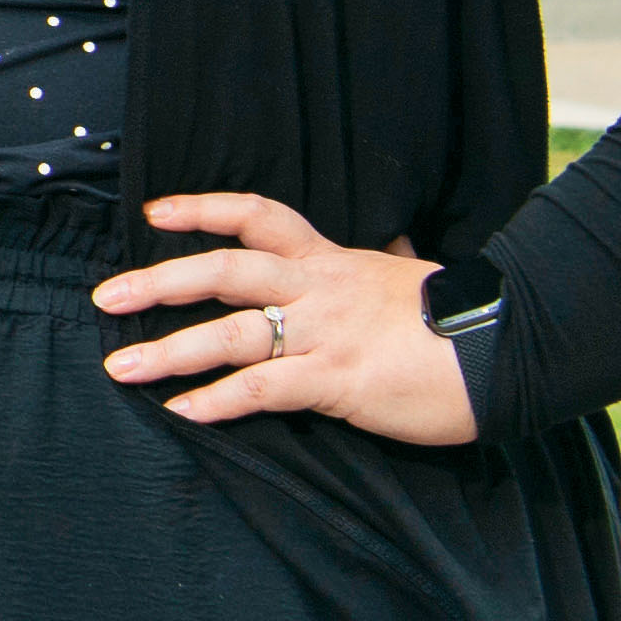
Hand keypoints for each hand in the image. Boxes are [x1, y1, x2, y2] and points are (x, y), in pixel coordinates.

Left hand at [93, 199, 479, 447]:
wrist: (514, 347)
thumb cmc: (468, 321)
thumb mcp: (418, 279)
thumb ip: (392, 265)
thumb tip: (400, 246)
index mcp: (334, 260)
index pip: (259, 216)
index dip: (203, 208)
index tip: (154, 212)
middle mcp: (320, 287)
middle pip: (225, 269)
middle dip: (159, 281)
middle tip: (105, 296)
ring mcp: (326, 332)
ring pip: (230, 331)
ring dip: (168, 350)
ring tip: (120, 367)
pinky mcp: (337, 380)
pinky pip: (263, 387)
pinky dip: (217, 400)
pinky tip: (182, 413)